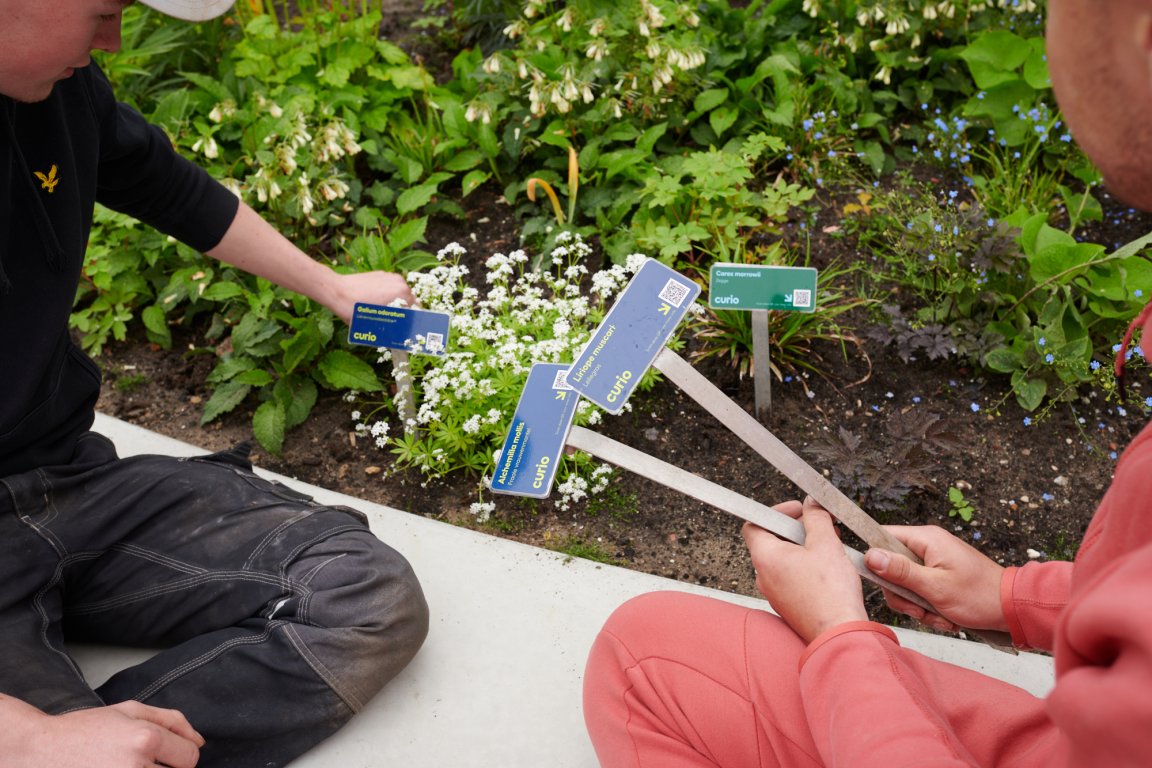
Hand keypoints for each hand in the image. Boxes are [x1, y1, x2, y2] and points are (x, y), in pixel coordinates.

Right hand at [6, 696, 202, 767]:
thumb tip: (200, 740)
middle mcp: (136, 766)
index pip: (190, 757)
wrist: (42, 751)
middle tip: (140, 761)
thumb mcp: (131, 710)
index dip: (182, 754)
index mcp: (145, 739)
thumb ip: (173, 721)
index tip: (167, 754)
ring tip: (129, 766)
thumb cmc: (85, 729)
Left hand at [326, 270, 415, 323]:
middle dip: (404, 310)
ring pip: (400, 292)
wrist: (337, 291)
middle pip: (409, 299)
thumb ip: (389, 329)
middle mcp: (399, 282)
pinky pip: (390, 286)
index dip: (411, 320)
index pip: (416, 309)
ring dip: (396, 301)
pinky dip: (388, 293)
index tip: (406, 327)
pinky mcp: (380, 274)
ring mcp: (390, 276)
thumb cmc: (355, 310)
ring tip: (386, 312)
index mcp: (402, 293)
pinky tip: (376, 302)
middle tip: (395, 322)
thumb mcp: (374, 325)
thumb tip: (395, 340)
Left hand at [742, 497, 867, 643]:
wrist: (839, 633)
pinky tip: (828, 568)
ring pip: (783, 561)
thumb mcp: (826, 544)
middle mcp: (763, 576)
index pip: (754, 525)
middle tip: (819, 526)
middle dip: (796, 529)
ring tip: (828, 546)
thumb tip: (812, 504)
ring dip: (803, 548)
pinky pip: (791, 578)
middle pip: (771, 542)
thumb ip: (816, 519)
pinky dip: (805, 567)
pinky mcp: (787, 605)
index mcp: (765, 557)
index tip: (797, 510)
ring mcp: (774, 593)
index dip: (776, 512)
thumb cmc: (830, 592)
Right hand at [865, 525, 1006, 632]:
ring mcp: (934, 561)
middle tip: (920, 609)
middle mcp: (928, 546)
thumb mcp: (935, 587)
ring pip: (905, 583)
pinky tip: (944, 616)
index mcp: (926, 539)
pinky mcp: (939, 575)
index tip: (883, 582)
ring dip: (917, 605)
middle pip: (892, 566)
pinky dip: (928, 607)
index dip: (876, 559)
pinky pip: (920, 591)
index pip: (883, 537)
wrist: (1013, 608)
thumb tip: (870, 556)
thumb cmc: (980, 596)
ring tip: (938, 615)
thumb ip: (900, 571)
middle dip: (904, 594)